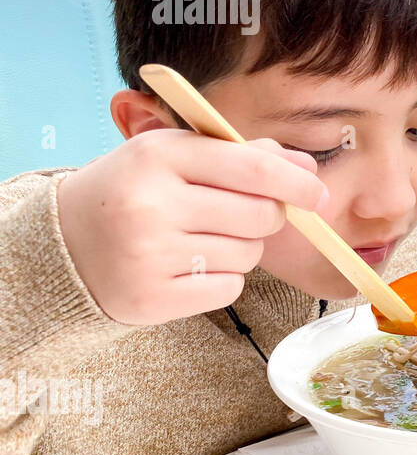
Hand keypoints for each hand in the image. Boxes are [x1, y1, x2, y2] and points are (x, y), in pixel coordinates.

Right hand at [57, 131, 327, 325]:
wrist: (61, 245)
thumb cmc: (133, 191)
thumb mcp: (174, 156)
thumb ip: (241, 156)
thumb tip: (305, 168)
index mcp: (159, 156)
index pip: (252, 168)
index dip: (296, 182)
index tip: (317, 193)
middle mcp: (151, 204)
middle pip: (260, 215)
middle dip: (266, 216)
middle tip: (238, 214)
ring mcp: (149, 255)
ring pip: (248, 254)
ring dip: (240, 248)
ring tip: (198, 238)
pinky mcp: (152, 299)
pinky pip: (229, 288)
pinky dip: (221, 278)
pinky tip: (186, 266)